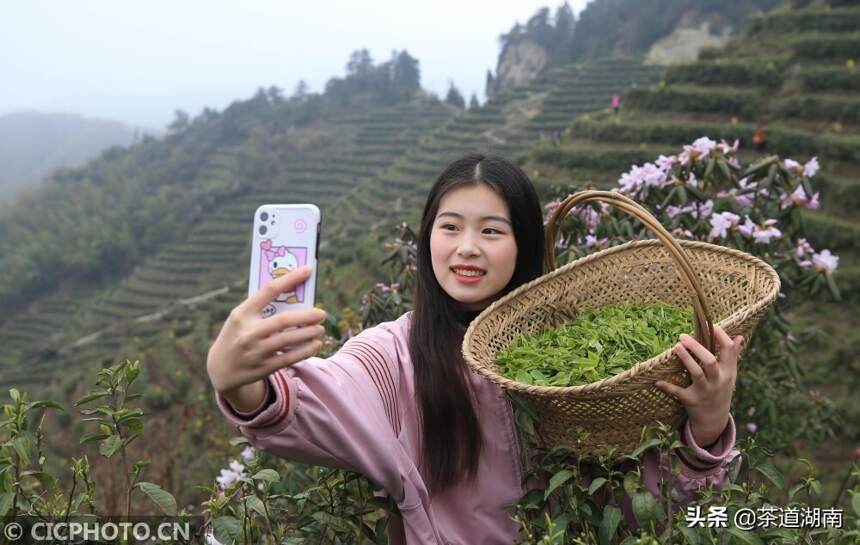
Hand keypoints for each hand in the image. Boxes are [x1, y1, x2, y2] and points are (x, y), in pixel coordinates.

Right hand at [206, 265, 327, 395]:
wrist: (220, 369)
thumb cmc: (237, 335)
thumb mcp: (242, 318)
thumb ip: (263, 308)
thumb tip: (295, 298)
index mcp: (242, 314)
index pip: (269, 290)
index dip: (290, 279)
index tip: (308, 270)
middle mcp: (248, 332)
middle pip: (284, 320)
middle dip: (307, 316)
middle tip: (322, 313)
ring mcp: (256, 351)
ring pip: (289, 340)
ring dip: (309, 333)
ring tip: (320, 329)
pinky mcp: (263, 367)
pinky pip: (289, 357)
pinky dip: (306, 350)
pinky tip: (316, 344)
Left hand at [654, 324, 743, 445]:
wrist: (714, 420)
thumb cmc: (721, 390)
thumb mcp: (729, 374)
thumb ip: (732, 356)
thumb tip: (738, 336)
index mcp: (727, 372)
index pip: (728, 351)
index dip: (721, 337)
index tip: (712, 325)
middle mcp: (717, 381)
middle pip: (710, 361)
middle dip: (697, 347)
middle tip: (682, 336)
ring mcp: (704, 391)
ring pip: (696, 373)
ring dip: (686, 360)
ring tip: (676, 347)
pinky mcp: (691, 400)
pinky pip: (678, 392)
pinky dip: (667, 386)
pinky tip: (656, 380)